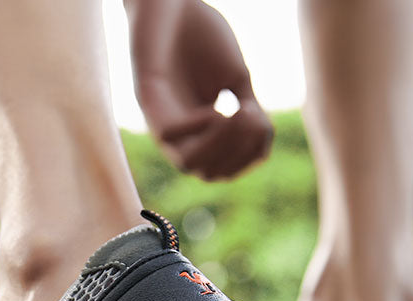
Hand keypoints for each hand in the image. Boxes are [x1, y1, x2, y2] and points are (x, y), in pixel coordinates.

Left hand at [124, 0, 272, 179]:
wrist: (173, 0)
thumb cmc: (203, 36)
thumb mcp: (236, 79)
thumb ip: (249, 111)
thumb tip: (262, 145)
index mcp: (198, 133)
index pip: (223, 169)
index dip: (247, 159)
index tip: (265, 129)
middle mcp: (178, 135)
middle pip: (208, 172)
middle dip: (238, 152)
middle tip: (254, 118)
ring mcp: (161, 119)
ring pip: (187, 163)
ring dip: (219, 146)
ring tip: (236, 115)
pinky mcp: (147, 99)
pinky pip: (168, 134)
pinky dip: (195, 128)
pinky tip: (213, 110)